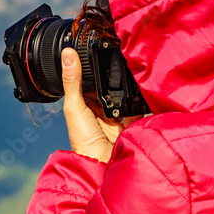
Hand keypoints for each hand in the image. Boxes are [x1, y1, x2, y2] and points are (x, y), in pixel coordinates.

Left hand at [60, 48, 140, 162]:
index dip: (96, 67)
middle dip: (118, 77)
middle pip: (111, 87)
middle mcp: (100, 108)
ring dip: (131, 89)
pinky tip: (147, 93)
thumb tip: (67, 54)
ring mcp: (116, 116)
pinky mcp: (130, 124)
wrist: (103, 164)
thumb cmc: (83, 139)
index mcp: (84, 102)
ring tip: (138, 75)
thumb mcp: (75, 106)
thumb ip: (72, 81)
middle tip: (127, 60)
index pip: (91, 80)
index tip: (104, 49)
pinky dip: (143, 103)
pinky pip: (139, 109)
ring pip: (125, 96)